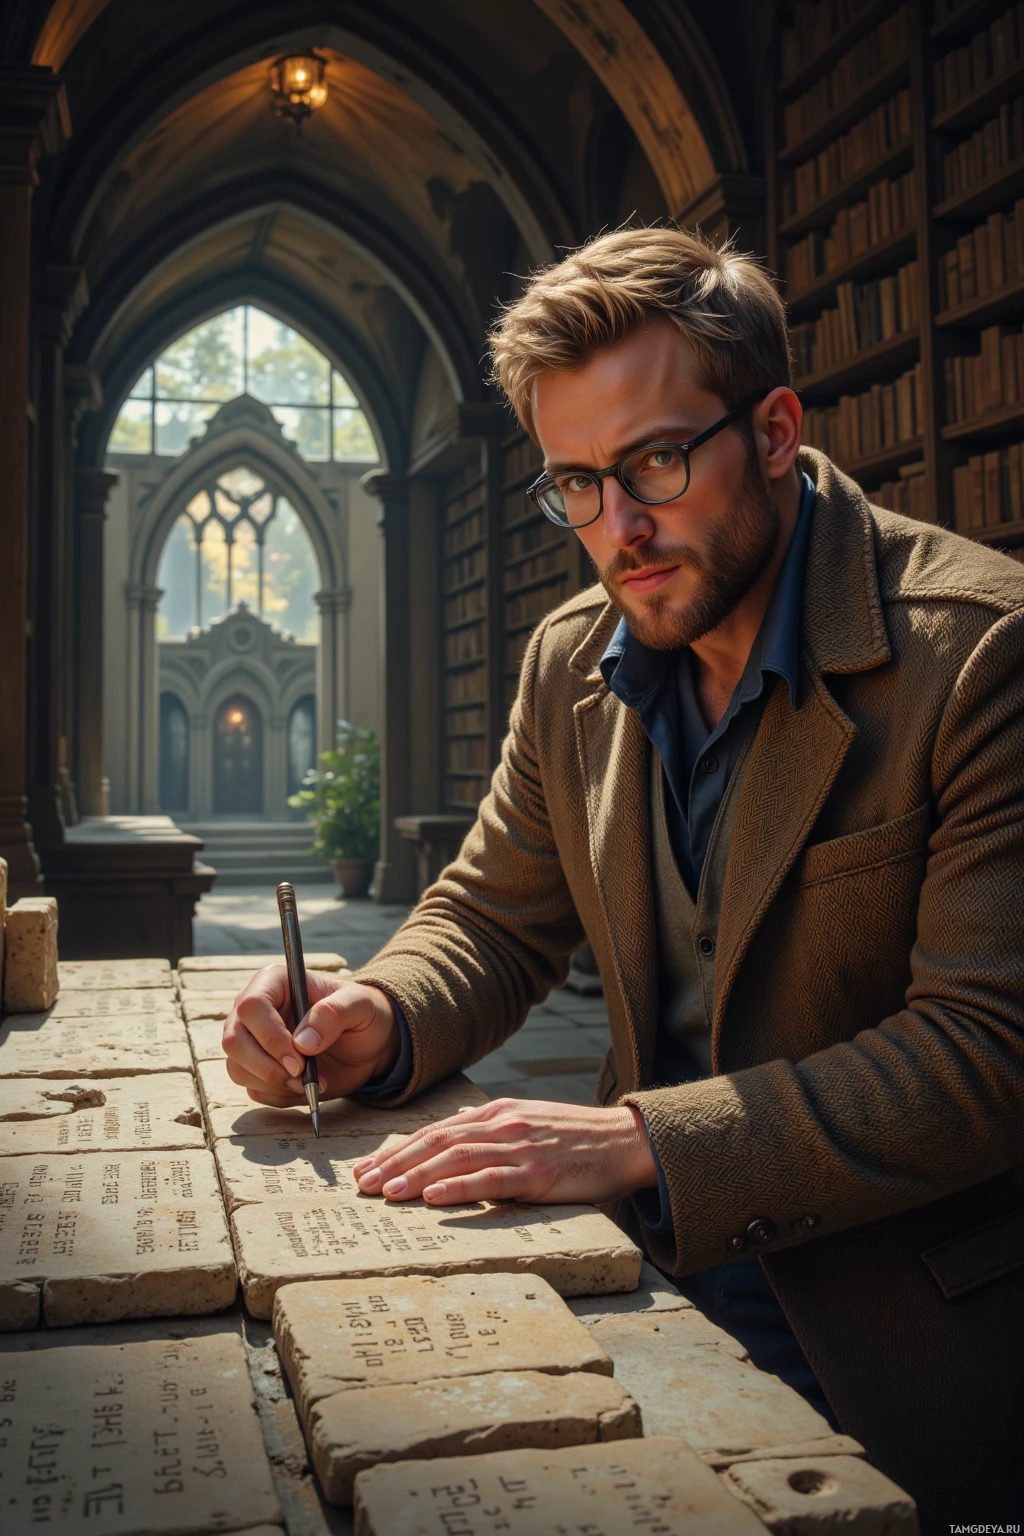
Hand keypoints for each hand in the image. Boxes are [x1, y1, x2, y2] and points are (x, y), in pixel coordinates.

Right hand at [222, 967, 399, 1105]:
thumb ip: (335, 1013)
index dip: (271, 1037)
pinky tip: (305, 1087)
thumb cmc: (363, 1013)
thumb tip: (303, 1042)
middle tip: (303, 1077)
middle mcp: (255, 1011)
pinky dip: (279, 1096)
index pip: (251, 1007)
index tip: (300, 1059)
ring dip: (273, 1084)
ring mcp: (252, 1041)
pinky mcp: (258, 1069)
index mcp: (275, 982)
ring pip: (237, 1068)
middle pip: (234, 1041)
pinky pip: (253, 1090)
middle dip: (267, 1067)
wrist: (368, 1042)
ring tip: (309, 1083)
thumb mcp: (360, 1005)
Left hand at [352, 1097, 656, 1205]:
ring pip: (457, 1160)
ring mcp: (520, 1148)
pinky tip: (434, 1197)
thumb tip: (450, 1157)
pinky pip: (492, 1180)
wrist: (626, 1140)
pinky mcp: (539, 1173)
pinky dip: (459, 1188)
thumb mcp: (527, 1127)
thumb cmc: (575, 1140)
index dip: (398, 1150)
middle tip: (362, 1184)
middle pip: (437, 1143)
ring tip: (385, 1192)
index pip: (436, 1132)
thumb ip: (491, 1138)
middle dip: (395, 1163)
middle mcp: (503, 1125)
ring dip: (416, 1176)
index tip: (368, 1169)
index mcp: (497, 1114)